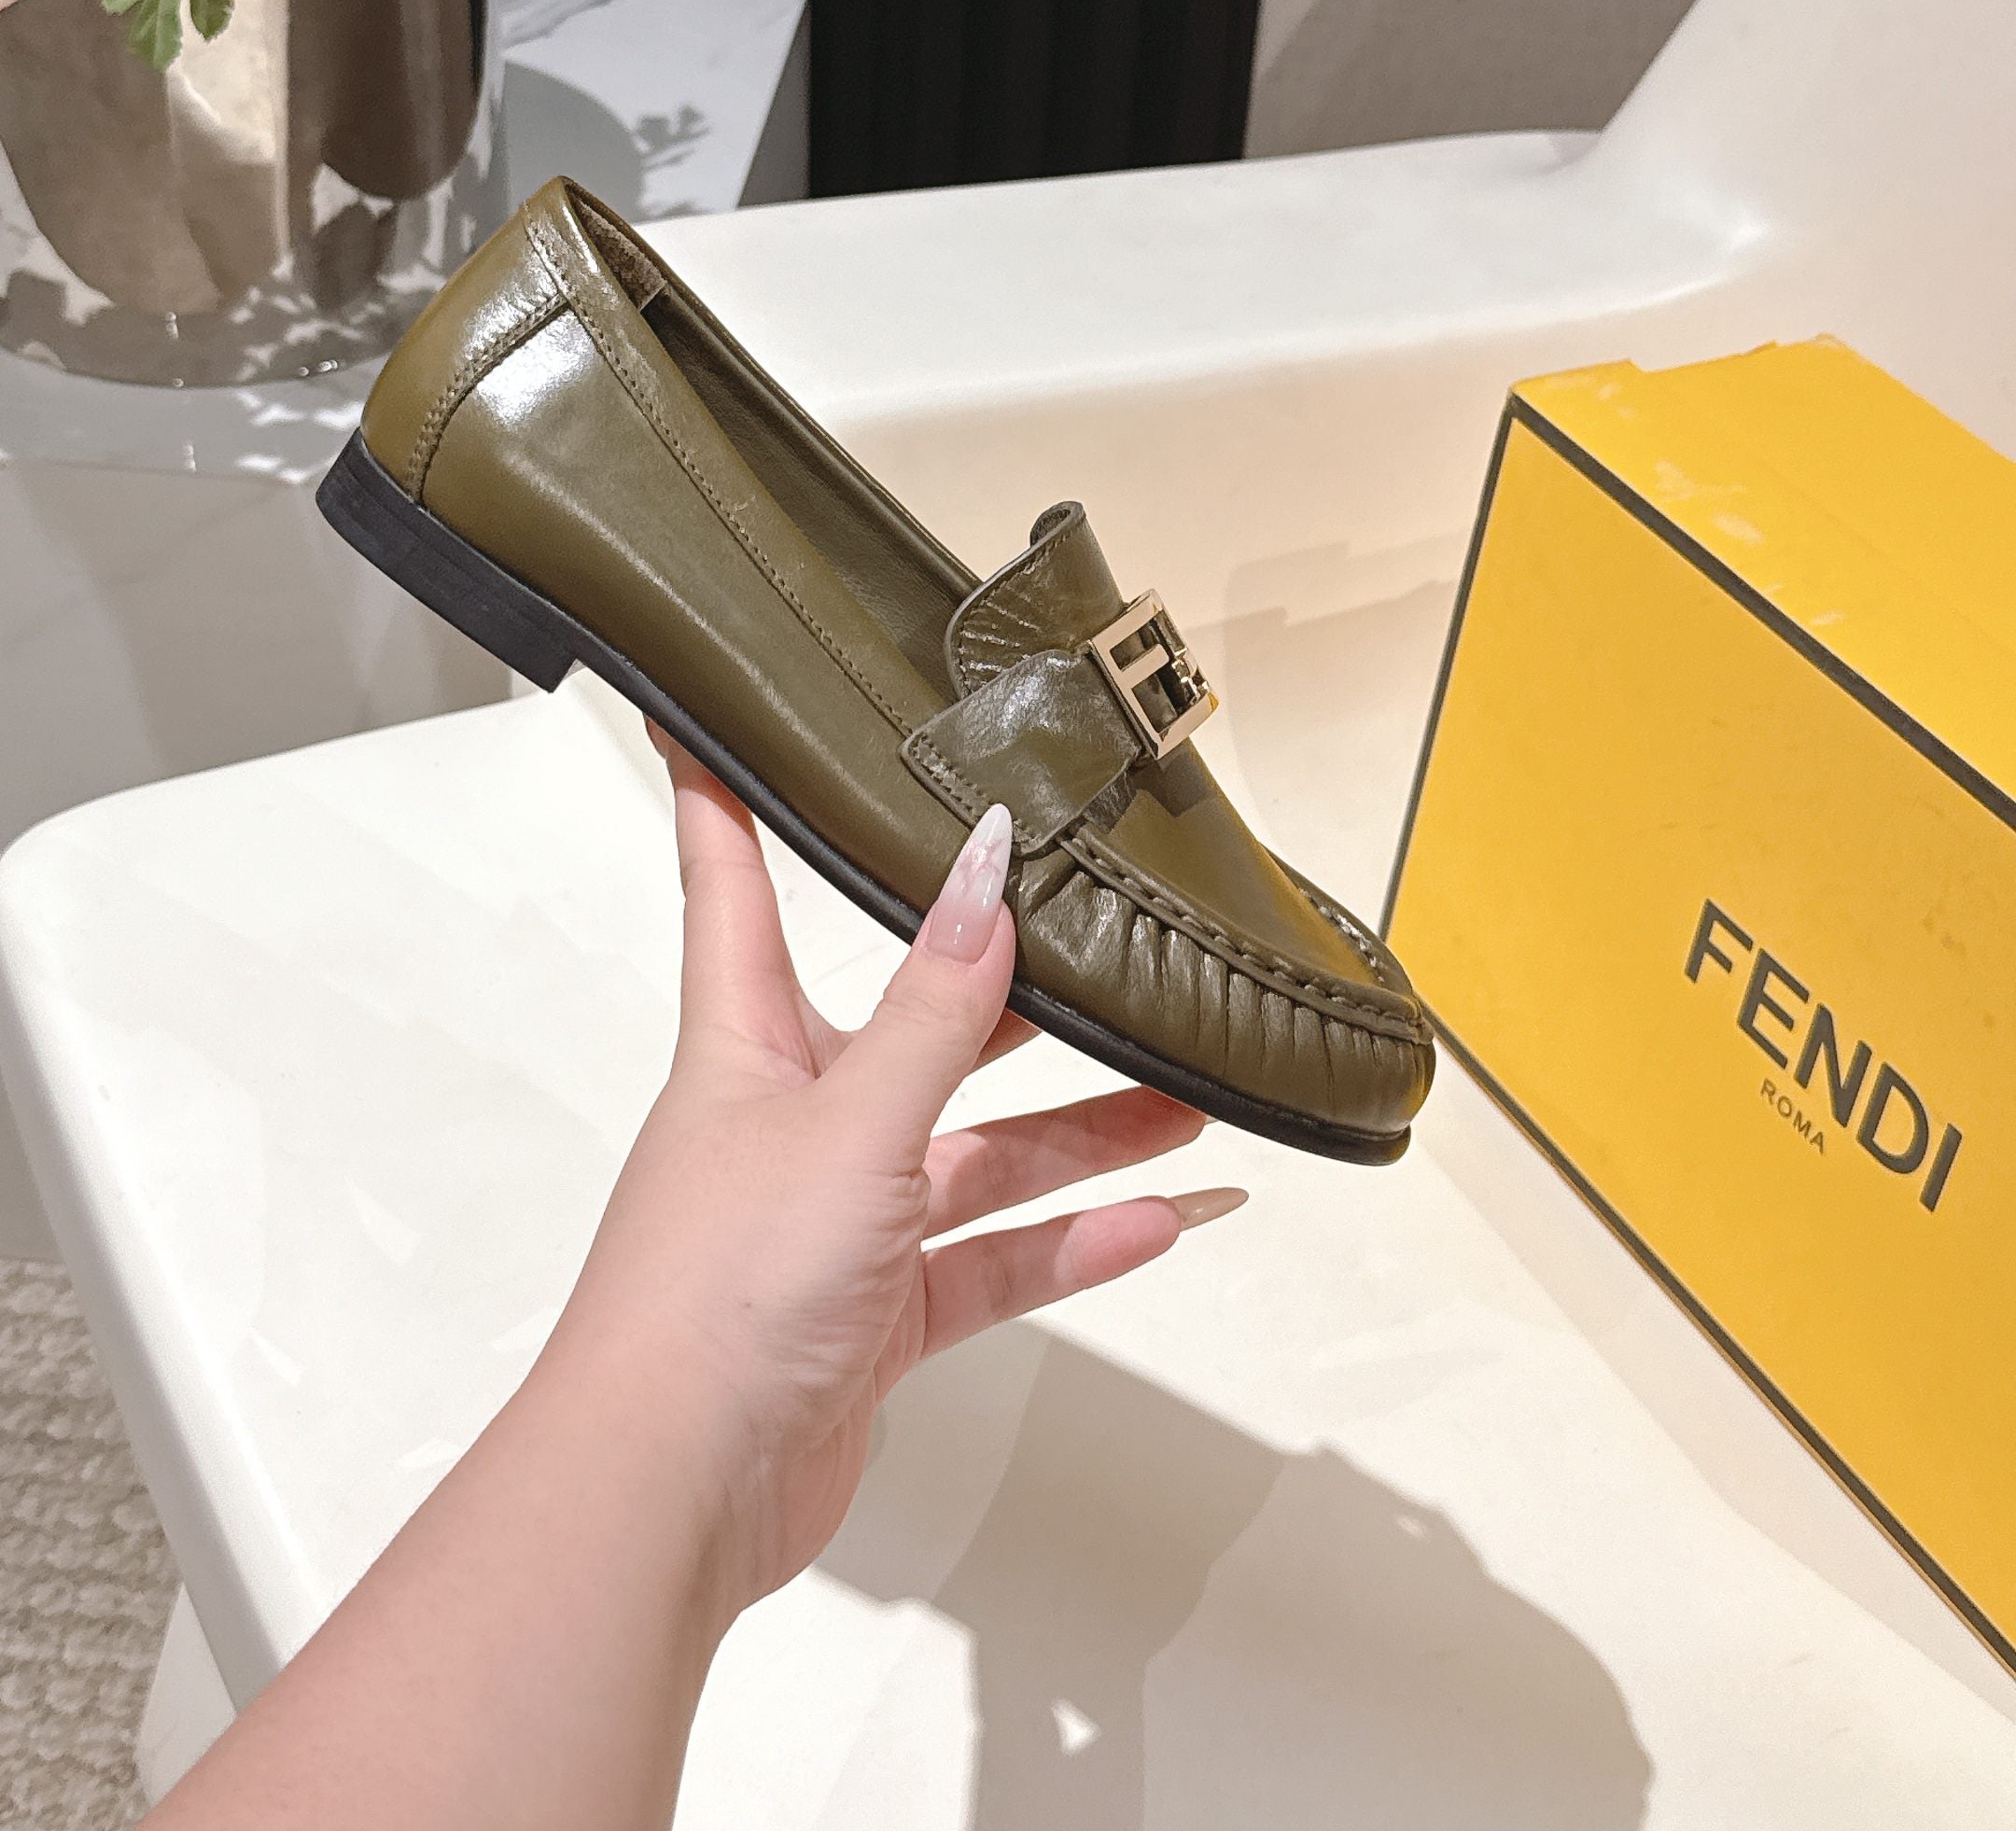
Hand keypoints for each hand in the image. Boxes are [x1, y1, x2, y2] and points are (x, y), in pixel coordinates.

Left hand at [545, 731, 1245, 1616]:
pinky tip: (1163, 1220)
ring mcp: (835, 1222)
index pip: (731, 887)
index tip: (713, 712)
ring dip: (1078, 1130)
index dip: (725, 796)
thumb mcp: (850, 1124)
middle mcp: (790, 1122)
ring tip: (1189, 1095)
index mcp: (746, 1047)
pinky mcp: (874, 1318)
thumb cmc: (717, 1290)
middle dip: (1008, 991)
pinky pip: (995, 1263)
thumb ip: (936, 1009)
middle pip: (910, 1027)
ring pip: (975, 1153)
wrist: (668, 1496)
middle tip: (1097, 934)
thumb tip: (985, 867)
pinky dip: (1074, 1245)